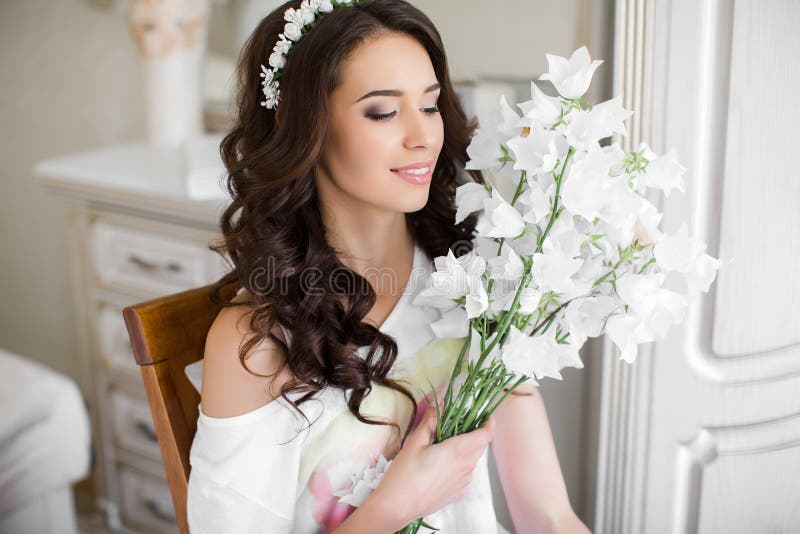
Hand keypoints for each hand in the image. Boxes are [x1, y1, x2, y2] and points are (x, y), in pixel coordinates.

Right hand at [372, 399, 495, 524]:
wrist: (397, 507)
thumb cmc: (404, 474)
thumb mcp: (415, 442)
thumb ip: (431, 420)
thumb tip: (439, 401)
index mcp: (459, 450)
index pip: (486, 434)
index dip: (489, 422)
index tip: (485, 414)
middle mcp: (466, 466)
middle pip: (481, 445)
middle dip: (475, 433)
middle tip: (459, 424)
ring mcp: (463, 482)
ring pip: (472, 459)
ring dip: (466, 449)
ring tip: (445, 444)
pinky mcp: (457, 492)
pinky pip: (464, 473)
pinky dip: (458, 464)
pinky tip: (439, 465)